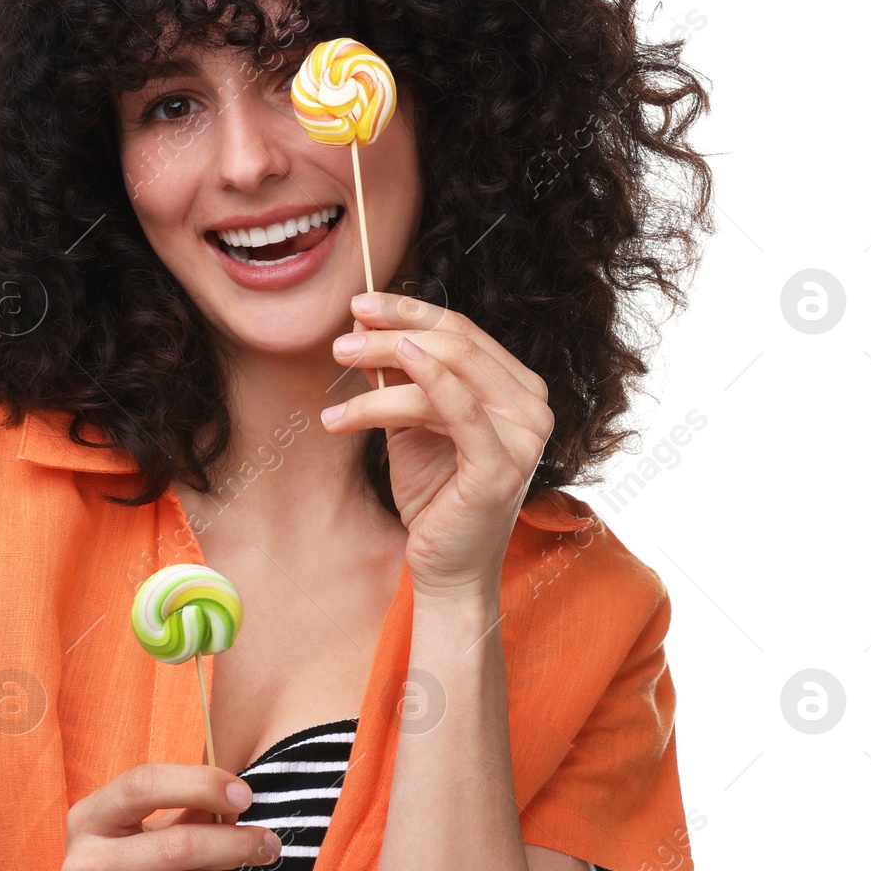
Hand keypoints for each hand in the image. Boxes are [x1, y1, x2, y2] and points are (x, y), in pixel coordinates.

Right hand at [50, 764, 281, 870]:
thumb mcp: (142, 837)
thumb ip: (186, 814)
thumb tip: (236, 800)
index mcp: (88, 821)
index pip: (144, 785)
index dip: (201, 783)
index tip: (245, 795)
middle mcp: (85, 867)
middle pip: (181, 845)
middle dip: (238, 842)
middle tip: (268, 845)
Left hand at [323, 292, 554, 596]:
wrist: (445, 565)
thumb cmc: (433, 495)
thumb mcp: (411, 424)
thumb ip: (400, 378)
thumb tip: (365, 327)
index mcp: (517, 388)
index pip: (462, 331)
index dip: (409, 311)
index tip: (359, 305)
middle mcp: (532, 406)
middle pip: (456, 343)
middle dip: (390, 332)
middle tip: (340, 340)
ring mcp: (523, 437)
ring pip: (448, 371)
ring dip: (384, 361)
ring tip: (339, 368)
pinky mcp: (501, 467)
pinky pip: (461, 410)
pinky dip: (427, 379)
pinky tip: (393, 364)